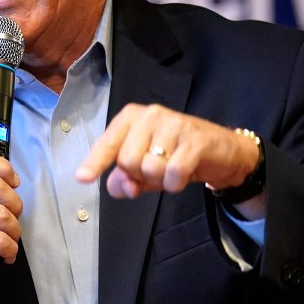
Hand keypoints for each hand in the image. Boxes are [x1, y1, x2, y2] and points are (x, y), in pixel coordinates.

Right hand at [0, 152, 21, 303]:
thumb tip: (11, 181)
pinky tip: (3, 257)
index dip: (2, 168)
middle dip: (15, 206)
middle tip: (10, 224)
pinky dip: (10, 251)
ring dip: (14, 233)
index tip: (12, 183)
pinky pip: (2, 240)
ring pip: (4, 215)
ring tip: (6, 243)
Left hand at [75, 103, 258, 201]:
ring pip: (149, 169)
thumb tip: (120, 187)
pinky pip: (173, 174)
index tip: (82, 178)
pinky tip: (183, 175)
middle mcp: (150, 115)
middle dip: (139, 175)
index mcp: (132, 117)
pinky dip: (176, 184)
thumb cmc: (177, 155)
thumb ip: (125, 178)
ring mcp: (173, 125)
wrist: (222, 151)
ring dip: (160, 180)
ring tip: (171, 169)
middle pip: (127, 161)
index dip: (95, 162)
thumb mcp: (145, 167)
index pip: (108, 143)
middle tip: (156, 169)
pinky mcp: (194, 140)